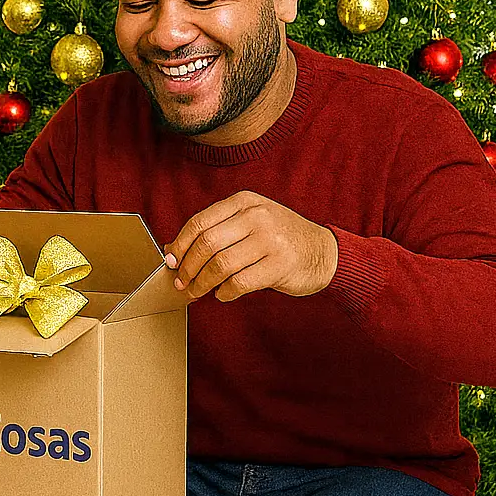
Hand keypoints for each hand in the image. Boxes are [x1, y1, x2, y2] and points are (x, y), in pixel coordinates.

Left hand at [164, 191, 337, 301]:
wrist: (324, 252)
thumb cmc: (279, 238)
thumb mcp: (249, 222)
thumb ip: (216, 231)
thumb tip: (172, 250)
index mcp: (245, 201)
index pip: (200, 222)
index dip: (180, 244)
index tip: (171, 261)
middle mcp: (257, 216)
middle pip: (207, 243)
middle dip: (188, 267)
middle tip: (181, 282)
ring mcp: (270, 240)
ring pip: (220, 264)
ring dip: (202, 283)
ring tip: (197, 291)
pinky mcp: (280, 264)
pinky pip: (240, 282)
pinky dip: (225, 292)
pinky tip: (223, 294)